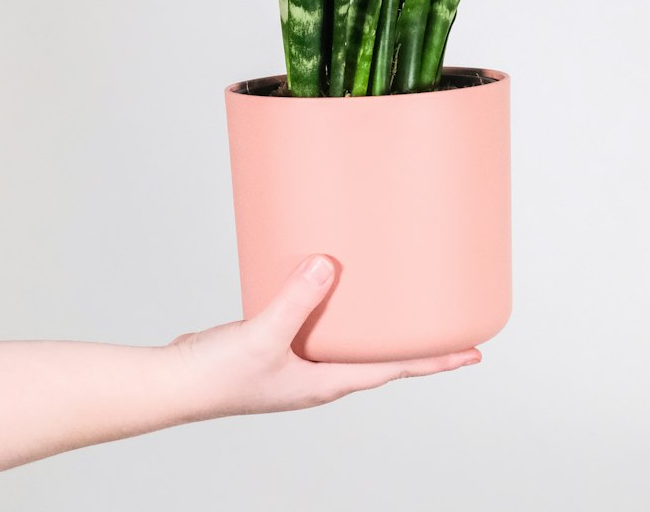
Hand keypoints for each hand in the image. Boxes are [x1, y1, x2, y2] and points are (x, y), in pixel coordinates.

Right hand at [166, 254, 481, 418]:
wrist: (176, 382)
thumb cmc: (218, 376)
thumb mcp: (263, 335)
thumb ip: (296, 300)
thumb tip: (327, 266)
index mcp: (326, 382)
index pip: (394, 370)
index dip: (435, 361)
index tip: (472, 354)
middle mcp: (319, 375)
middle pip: (381, 358)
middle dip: (416, 344)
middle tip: (450, 324)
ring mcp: (300, 362)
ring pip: (352, 339)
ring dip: (378, 324)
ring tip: (402, 297)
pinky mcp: (280, 344)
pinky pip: (321, 323)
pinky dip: (338, 307)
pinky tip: (333, 283)